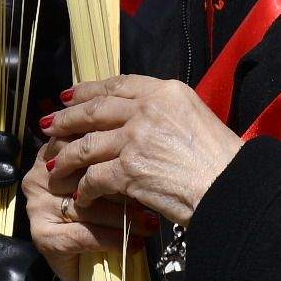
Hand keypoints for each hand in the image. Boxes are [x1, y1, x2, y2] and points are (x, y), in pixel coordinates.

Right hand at [23, 147, 146, 280]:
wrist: (84, 268)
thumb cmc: (98, 216)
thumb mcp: (102, 180)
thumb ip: (107, 160)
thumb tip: (140, 150)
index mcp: (49, 156)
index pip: (80, 145)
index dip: (111, 155)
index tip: (141, 164)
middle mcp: (38, 178)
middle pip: (84, 178)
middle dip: (121, 189)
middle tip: (151, 197)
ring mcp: (36, 207)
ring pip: (87, 208)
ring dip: (123, 217)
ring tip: (149, 223)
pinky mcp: (42, 236)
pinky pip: (83, 234)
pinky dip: (112, 240)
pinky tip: (135, 244)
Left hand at [44, 75, 243, 225]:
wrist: (233, 189)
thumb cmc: (223, 161)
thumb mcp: (196, 118)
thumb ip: (165, 113)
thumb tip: (139, 118)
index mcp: (166, 91)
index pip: (118, 85)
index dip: (89, 90)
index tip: (69, 96)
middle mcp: (148, 109)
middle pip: (94, 110)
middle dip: (66, 119)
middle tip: (47, 125)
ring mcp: (136, 138)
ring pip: (86, 144)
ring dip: (66, 157)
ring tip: (52, 165)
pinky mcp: (129, 169)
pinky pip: (94, 177)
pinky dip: (84, 188)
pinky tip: (79, 196)